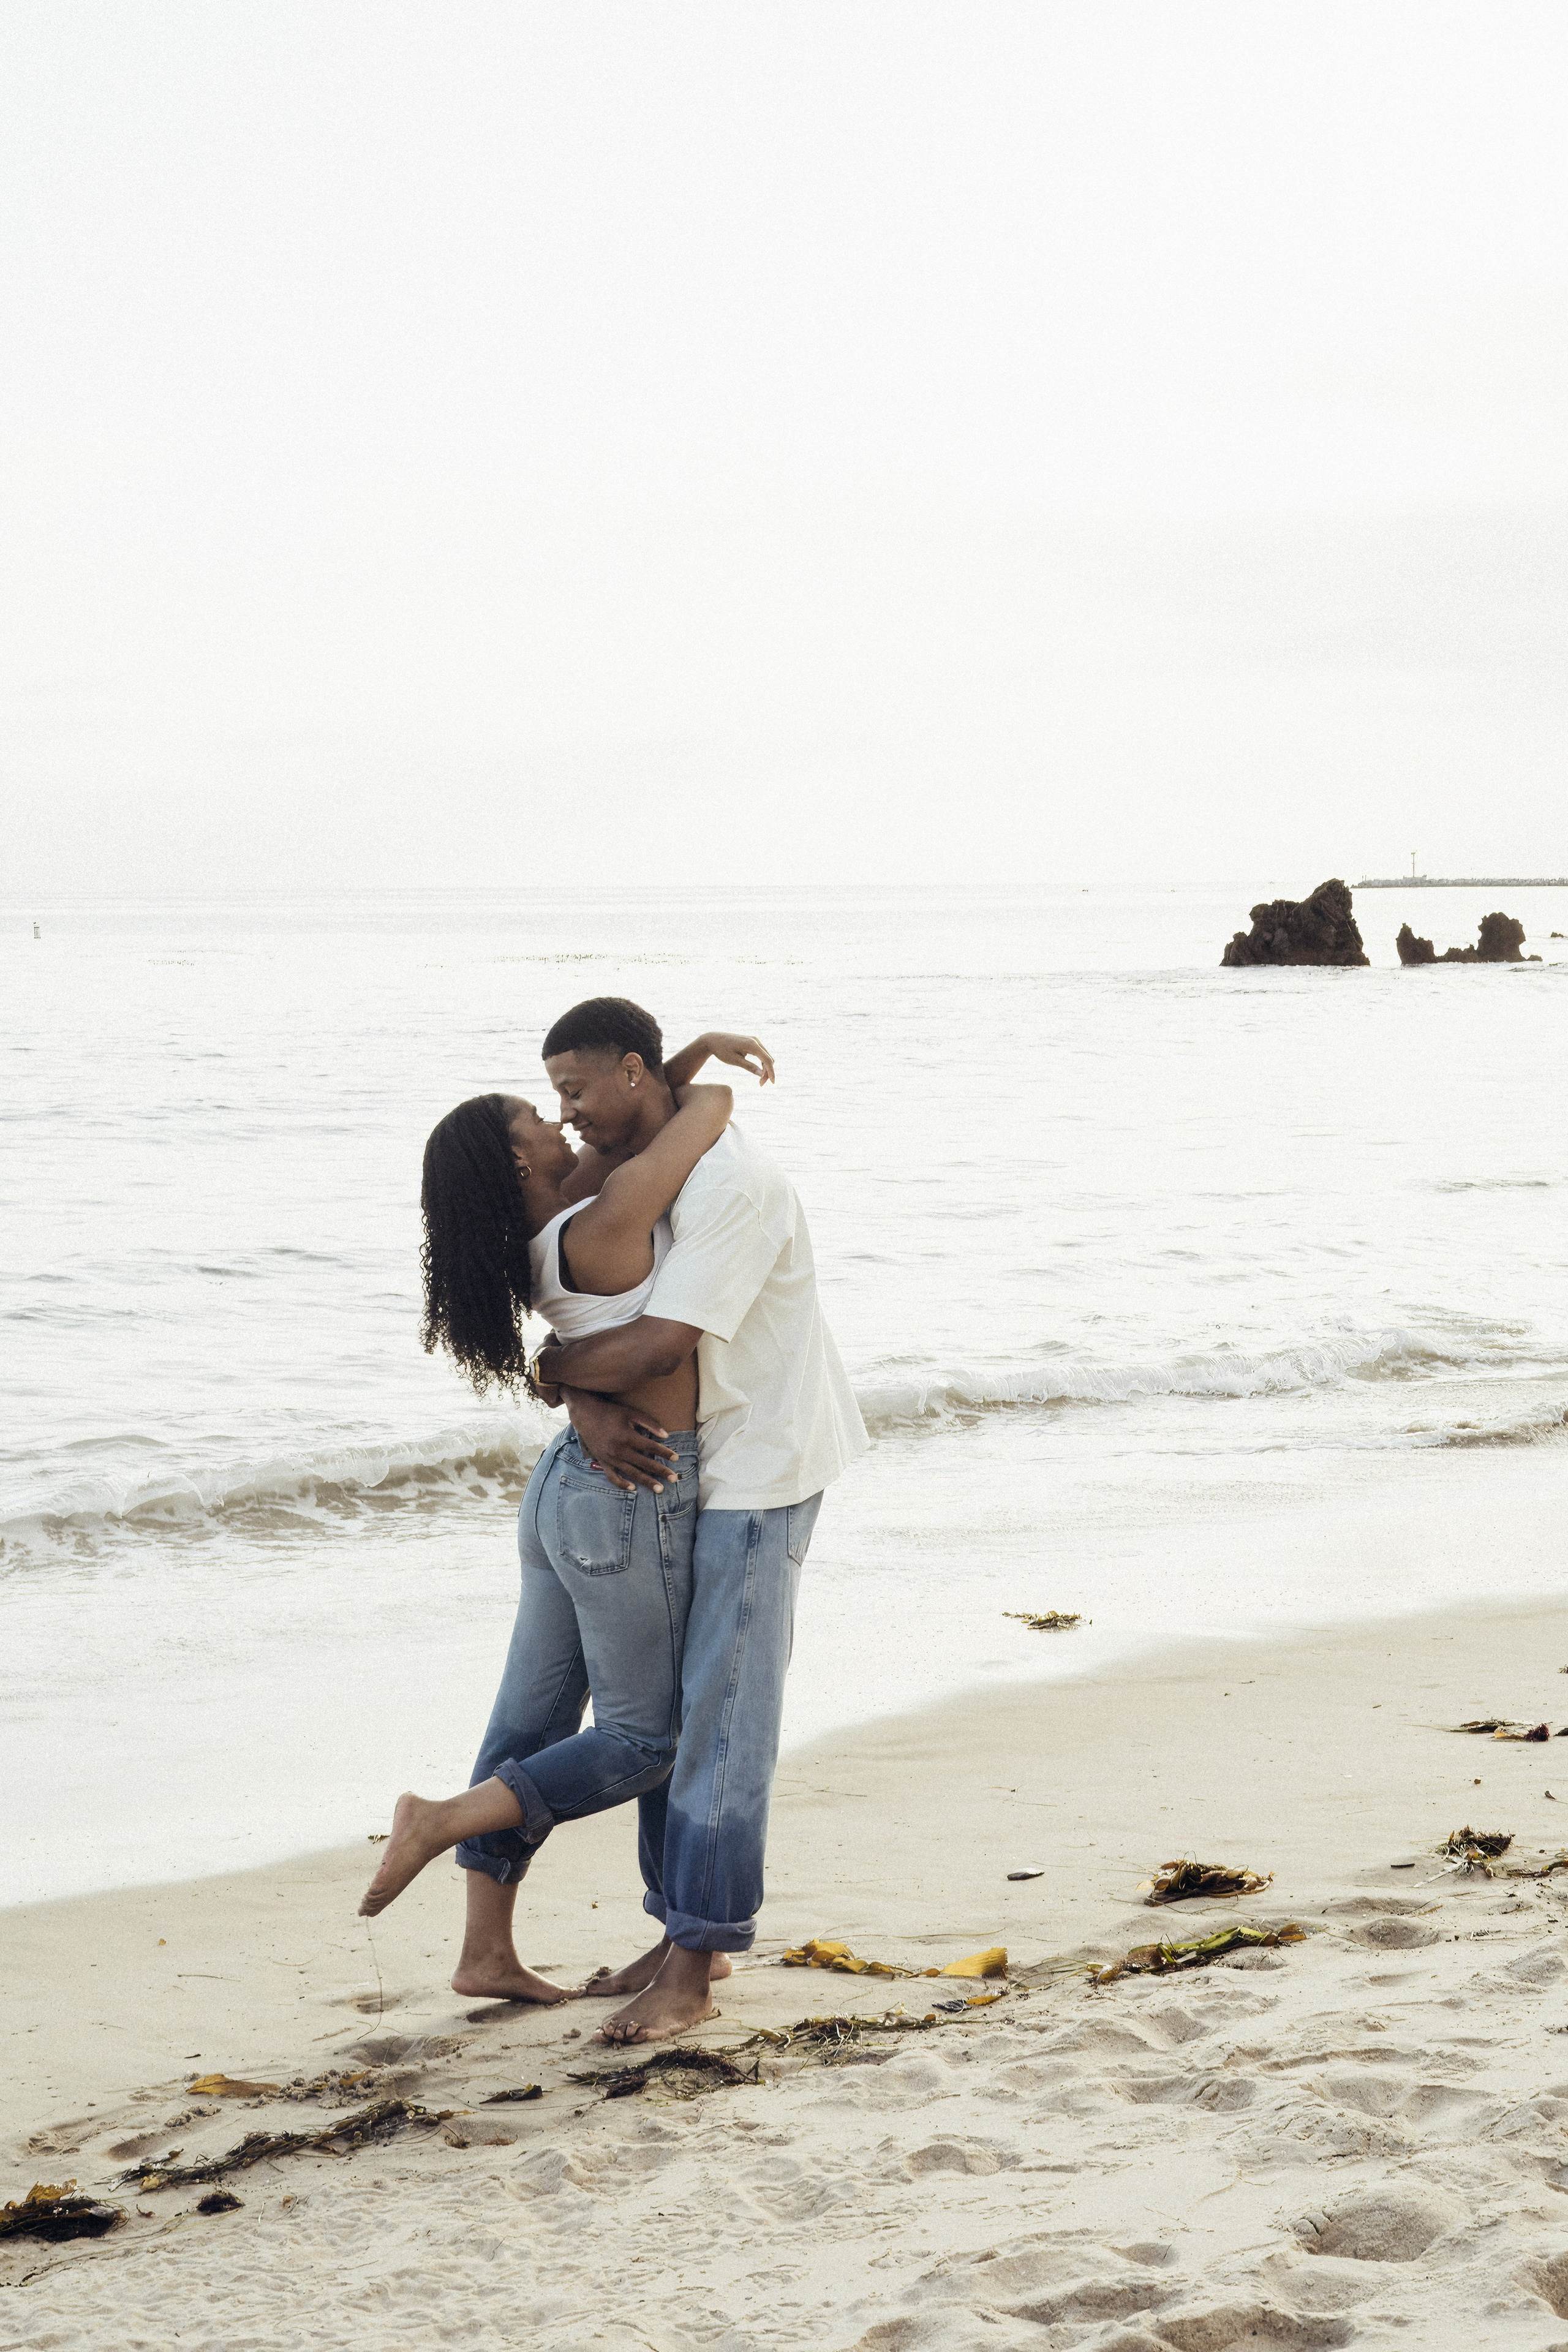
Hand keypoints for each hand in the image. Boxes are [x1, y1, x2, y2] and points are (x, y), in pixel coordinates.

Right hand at [562, 1389, 680, 1492]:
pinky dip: (622, 1484)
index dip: (665, 1453)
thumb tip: (666, 1436)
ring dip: (646, 1481)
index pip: (651, 1447)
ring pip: (631, 1473)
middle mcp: (619, 1450)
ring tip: (659, 1488)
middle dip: (661, 1471)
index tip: (676, 1458)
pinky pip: (612, 1476)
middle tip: (674, 1479)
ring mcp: (610, 1458)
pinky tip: (633, 1488)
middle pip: (644, 1463)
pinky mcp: (603, 1461)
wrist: (585, 1415)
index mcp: (627, 1436)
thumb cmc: (611, 1412)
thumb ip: (649, 1423)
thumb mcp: (631, 1413)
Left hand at [702, 1032, 774, 1084]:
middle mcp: (755, 1041)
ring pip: (766, 1057)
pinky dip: (762, 1063)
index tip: (772, 1083)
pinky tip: (758, 1071)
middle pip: (769, 1058)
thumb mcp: (735, 1061)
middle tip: (760, 1084)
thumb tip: (761, 1074)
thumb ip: (749, 1067)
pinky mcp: (752, 1043)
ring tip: (759, 1080)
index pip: (767, 1060)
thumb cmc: (722, 1050)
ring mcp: (754, 1041)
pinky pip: (761, 1054)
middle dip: (768, 1072)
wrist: (713, 1040)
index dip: (771, 1072)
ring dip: (765, 1068)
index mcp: (752, 1044)